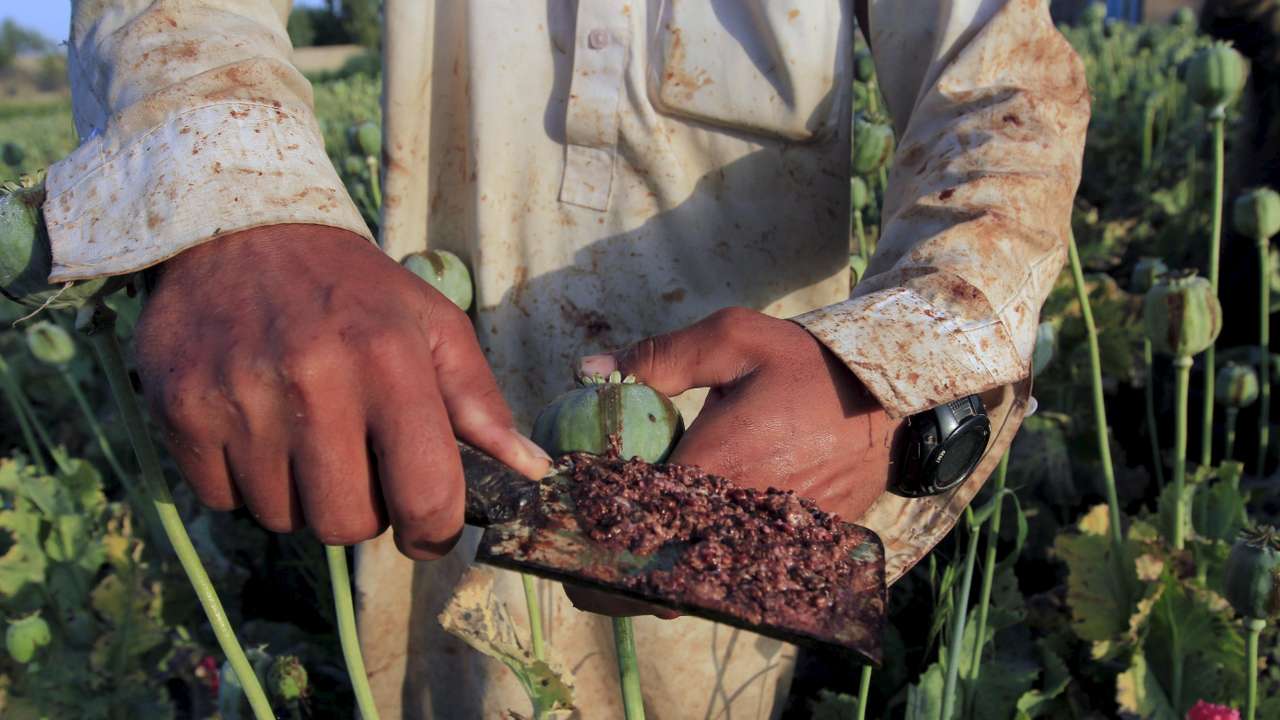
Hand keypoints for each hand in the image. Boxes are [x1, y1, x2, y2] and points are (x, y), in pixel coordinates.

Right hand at [135, 225, 550, 558]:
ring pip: (283, 518)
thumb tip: (532, 469)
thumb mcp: (430, 323)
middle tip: (358, 465)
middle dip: (364, 512)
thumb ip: (480, 401)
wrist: (238, 228)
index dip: (435, 532)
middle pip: (348, 524)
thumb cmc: (351, 288)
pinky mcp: (181, 407)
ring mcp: (240, 396)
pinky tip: (256, 428)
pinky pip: (225, 500)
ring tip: (303, 434)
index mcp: (389, 359)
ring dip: (302, 495)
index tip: (428, 529)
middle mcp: (314, 380)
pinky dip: (245, 482)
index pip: (426, 494)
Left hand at [566, 307, 900, 615]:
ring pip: (694, 586)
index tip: (560, 528)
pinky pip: (733, 580)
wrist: (887, 397)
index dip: (589, 536)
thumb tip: (590, 372)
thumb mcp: (733, 339)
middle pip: (657, 575)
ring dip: (653, 578)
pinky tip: (682, 549)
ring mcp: (769, 541)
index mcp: (716, 467)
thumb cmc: (805, 365)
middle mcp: (740, 516)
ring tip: (626, 554)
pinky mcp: (794, 552)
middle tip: (580, 559)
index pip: (633, 523)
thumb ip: (660, 358)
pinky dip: (700, 573)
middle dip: (612, 574)